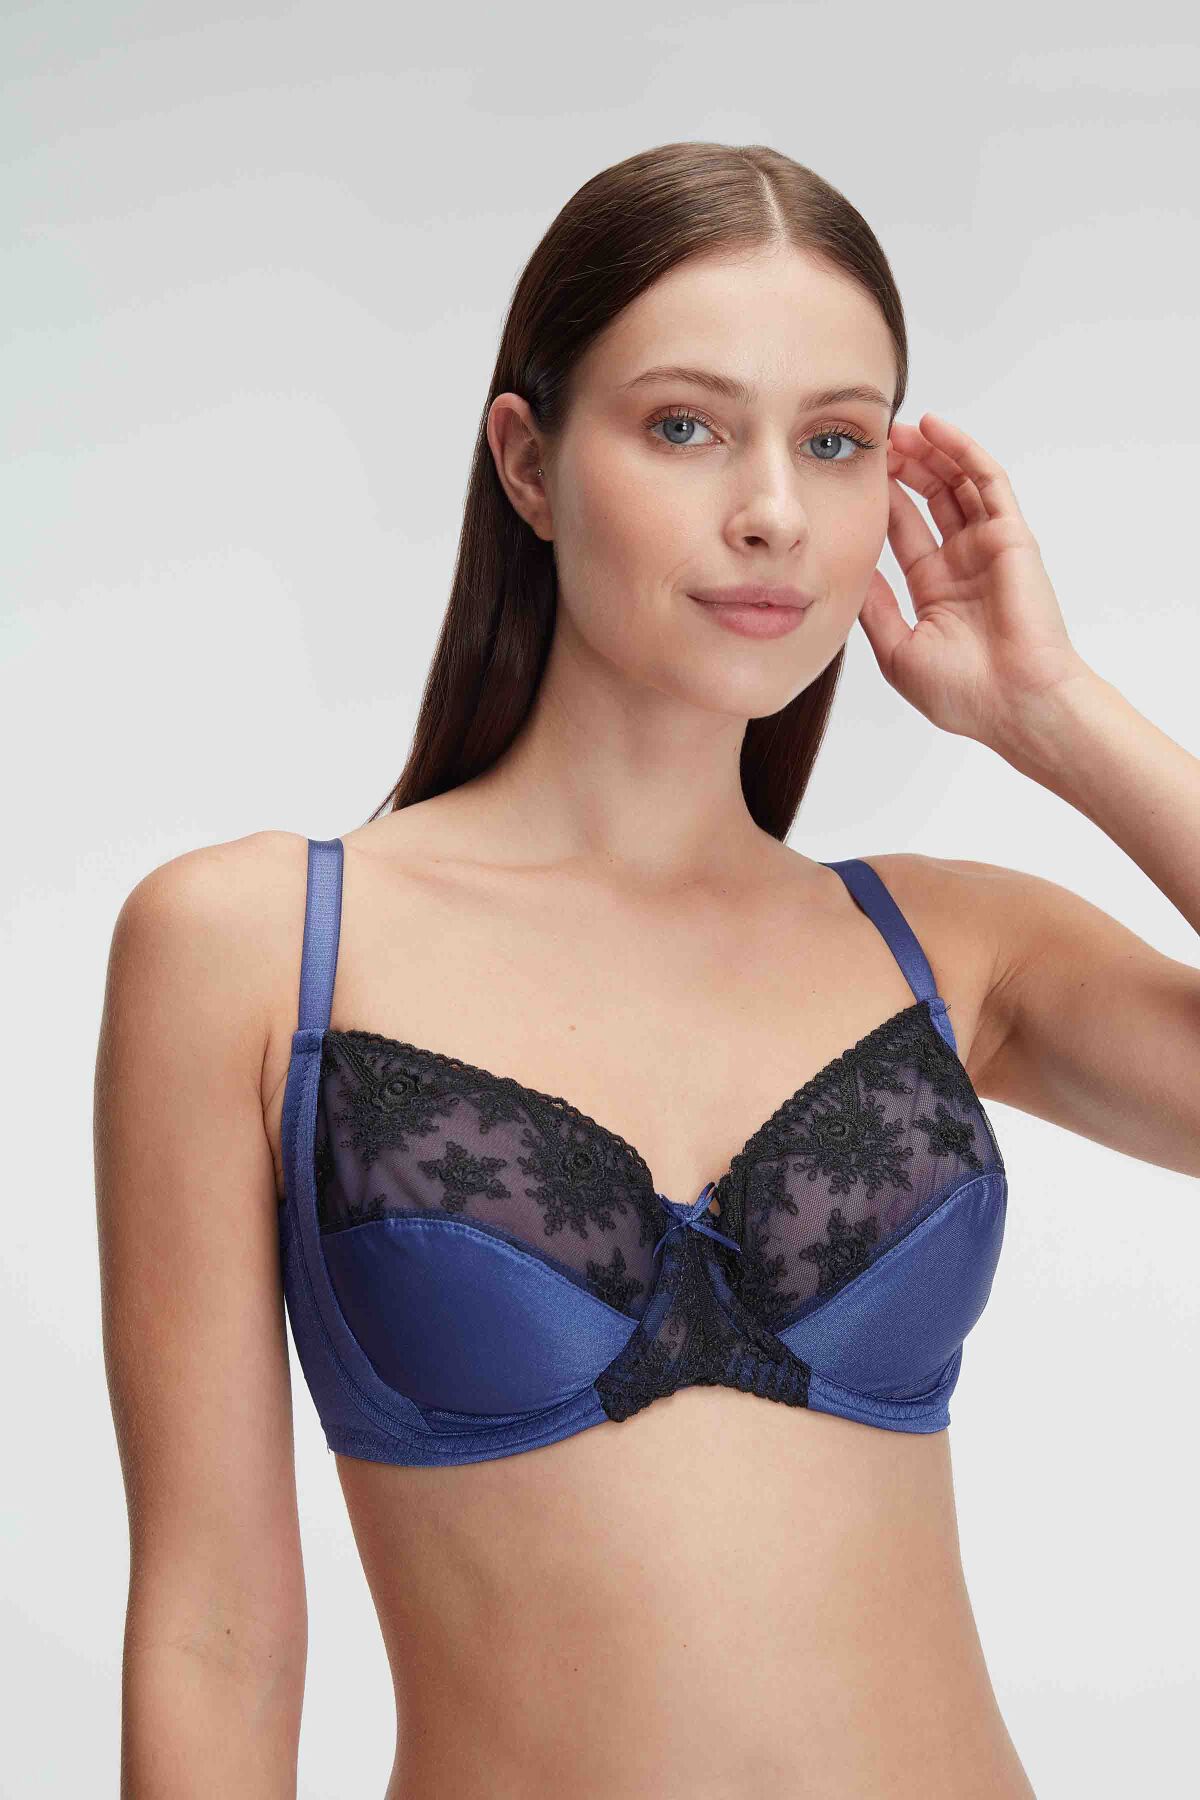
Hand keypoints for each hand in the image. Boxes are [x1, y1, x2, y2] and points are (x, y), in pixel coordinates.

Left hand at [856, 412, 1093, 748]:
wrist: (1015, 706)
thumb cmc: (963, 693)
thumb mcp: (897, 649)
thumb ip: (874, 606)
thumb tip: (846, 570)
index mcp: (936, 588)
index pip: (904, 529)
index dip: (882, 499)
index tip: (851, 476)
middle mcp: (963, 562)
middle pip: (931, 497)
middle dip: (903, 467)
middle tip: (873, 442)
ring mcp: (989, 547)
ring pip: (958, 482)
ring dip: (929, 451)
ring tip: (897, 428)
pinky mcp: (1011, 536)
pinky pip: (987, 481)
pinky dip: (962, 451)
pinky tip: (934, 428)